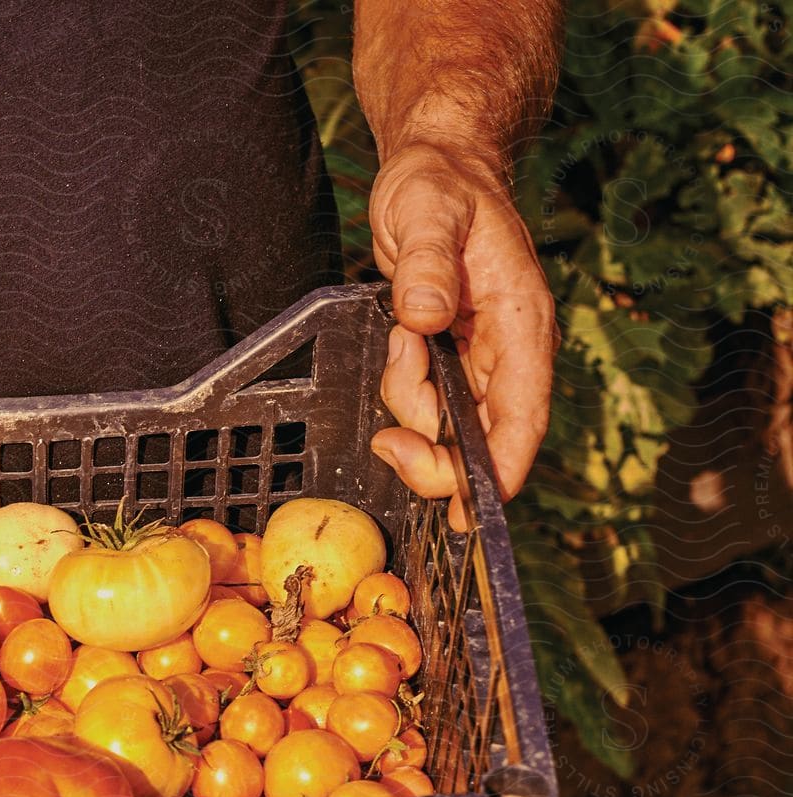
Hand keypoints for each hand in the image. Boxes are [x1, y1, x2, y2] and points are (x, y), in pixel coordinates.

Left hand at [368, 141, 556, 528]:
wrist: (435, 167)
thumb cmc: (439, 184)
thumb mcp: (428, 213)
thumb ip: (427, 265)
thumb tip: (425, 318)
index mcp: (522, 323)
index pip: (522, 417)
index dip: (502, 472)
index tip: (474, 512)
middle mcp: (510, 349)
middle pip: (484, 439)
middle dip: (436, 454)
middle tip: (390, 444)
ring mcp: (482, 356)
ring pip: (449, 424)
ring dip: (411, 405)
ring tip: (401, 340)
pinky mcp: (454, 356)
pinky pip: (428, 400)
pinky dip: (404, 389)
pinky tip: (400, 342)